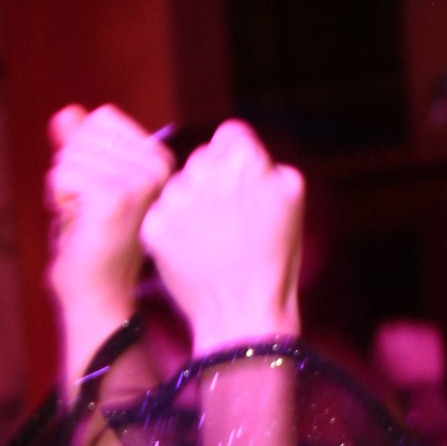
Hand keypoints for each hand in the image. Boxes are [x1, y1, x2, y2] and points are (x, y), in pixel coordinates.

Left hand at [44, 105, 171, 403]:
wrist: (96, 294)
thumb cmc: (91, 242)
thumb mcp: (86, 185)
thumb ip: (77, 147)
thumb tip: (65, 113)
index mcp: (158, 158)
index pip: (100, 120)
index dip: (82, 155)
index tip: (94, 195)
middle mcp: (157, 165)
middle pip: (84, 134)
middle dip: (71, 173)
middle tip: (87, 212)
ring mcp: (140, 180)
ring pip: (70, 155)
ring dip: (64, 191)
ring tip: (85, 220)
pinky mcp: (115, 196)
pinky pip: (64, 175)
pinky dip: (59, 201)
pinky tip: (79, 225)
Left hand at [139, 119, 302, 355]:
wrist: (242, 311)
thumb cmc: (274, 255)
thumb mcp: (292, 195)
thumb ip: (268, 162)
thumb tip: (248, 151)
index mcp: (242, 158)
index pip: (230, 134)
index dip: (236, 156)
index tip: (239, 182)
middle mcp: (204, 171)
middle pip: (201, 158)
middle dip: (211, 179)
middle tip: (225, 216)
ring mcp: (175, 199)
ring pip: (178, 185)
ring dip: (190, 203)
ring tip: (210, 236)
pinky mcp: (153, 226)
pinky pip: (160, 213)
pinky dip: (172, 228)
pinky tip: (190, 248)